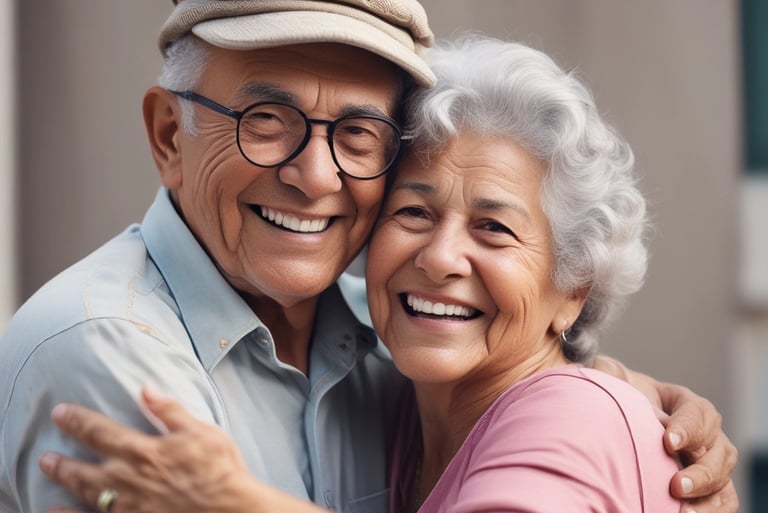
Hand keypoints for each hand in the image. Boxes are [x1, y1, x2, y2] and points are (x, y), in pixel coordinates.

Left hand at [39, 385, 252, 512]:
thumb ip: (170, 410)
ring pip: (86, 495)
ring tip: (50, 478)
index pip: (100, 432)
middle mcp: (128, 479)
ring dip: (65, 484)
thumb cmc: (220, 470)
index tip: (60, 412)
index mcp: (143, 451)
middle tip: (45, 455)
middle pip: (84, 468)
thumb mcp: (201, 431)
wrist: (231, 510)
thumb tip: (146, 388)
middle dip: (61, 460)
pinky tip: (59, 511)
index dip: (77, 421)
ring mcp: (128, 506)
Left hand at [592, 356, 738, 512]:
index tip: (668, 442)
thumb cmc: (625, 400)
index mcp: (689, 405)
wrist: (626, 423)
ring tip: (681, 509)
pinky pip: (723, 502)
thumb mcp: (616, 382)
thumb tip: (600, 367)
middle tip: (675, 485)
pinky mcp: (710, 487)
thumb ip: (610, 373)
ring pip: (724, 480)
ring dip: (707, 497)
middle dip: (700, 472)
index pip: (698, 414)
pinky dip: (711, 511)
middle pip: (719, 453)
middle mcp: (709, 434)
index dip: (687, 428)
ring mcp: (712, 462)